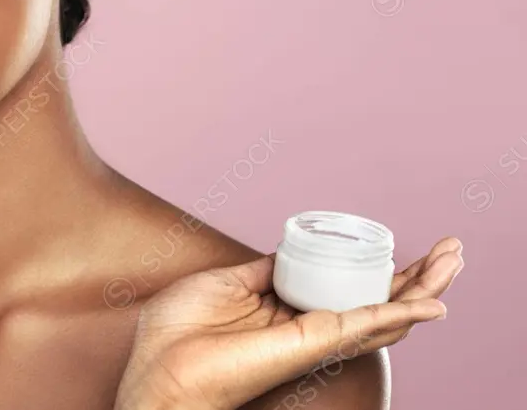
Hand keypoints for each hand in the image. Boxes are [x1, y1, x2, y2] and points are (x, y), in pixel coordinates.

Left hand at [115, 238, 463, 409]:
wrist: (158, 367)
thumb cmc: (179, 332)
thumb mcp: (225, 283)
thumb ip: (263, 270)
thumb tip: (288, 251)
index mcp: (285, 310)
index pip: (346, 289)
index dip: (378, 271)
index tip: (400, 247)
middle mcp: (305, 326)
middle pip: (375, 301)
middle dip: (416, 277)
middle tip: (452, 250)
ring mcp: (311, 337)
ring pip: (382, 315)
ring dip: (422, 288)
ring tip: (455, 261)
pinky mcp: (308, 344)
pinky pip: (361, 326)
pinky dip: (398, 315)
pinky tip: (429, 304)